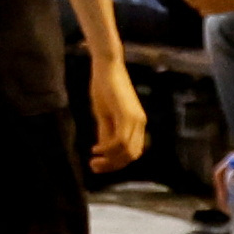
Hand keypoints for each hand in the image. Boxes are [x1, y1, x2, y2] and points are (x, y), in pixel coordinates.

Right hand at [86, 56, 148, 178]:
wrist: (107, 66)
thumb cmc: (104, 87)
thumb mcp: (104, 114)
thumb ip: (106, 131)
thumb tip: (104, 149)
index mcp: (137, 124)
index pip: (132, 152)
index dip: (116, 163)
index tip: (98, 165)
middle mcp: (140, 123)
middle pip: (131, 155)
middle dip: (113, 165)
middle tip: (94, 167)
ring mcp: (135, 119)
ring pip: (127, 150)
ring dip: (110, 159)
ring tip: (93, 160)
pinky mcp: (127, 114)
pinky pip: (120, 140)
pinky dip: (108, 148)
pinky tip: (95, 148)